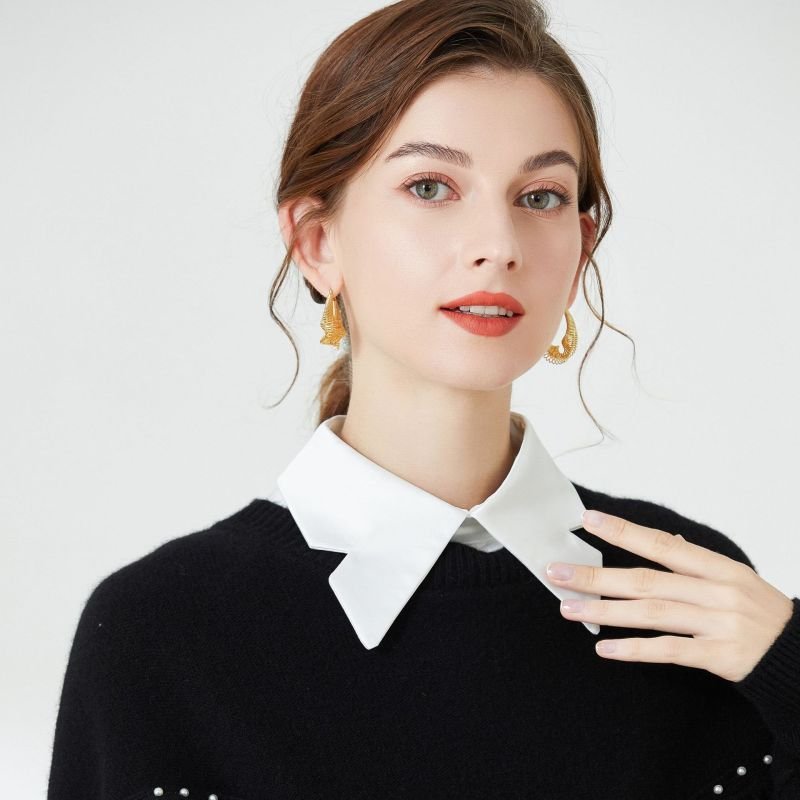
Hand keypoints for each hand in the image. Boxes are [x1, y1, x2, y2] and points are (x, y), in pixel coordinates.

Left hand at [545, 509, 793, 682]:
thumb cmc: (762, 611)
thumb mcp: (736, 577)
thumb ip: (698, 562)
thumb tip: (669, 542)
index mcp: (718, 567)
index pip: (662, 545)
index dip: (623, 531)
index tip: (587, 520)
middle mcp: (716, 592)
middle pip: (646, 580)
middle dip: (597, 575)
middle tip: (558, 572)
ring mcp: (718, 625)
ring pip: (651, 614)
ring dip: (605, 611)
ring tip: (569, 608)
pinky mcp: (721, 657)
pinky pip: (669, 651)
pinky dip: (634, 650)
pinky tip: (604, 648)